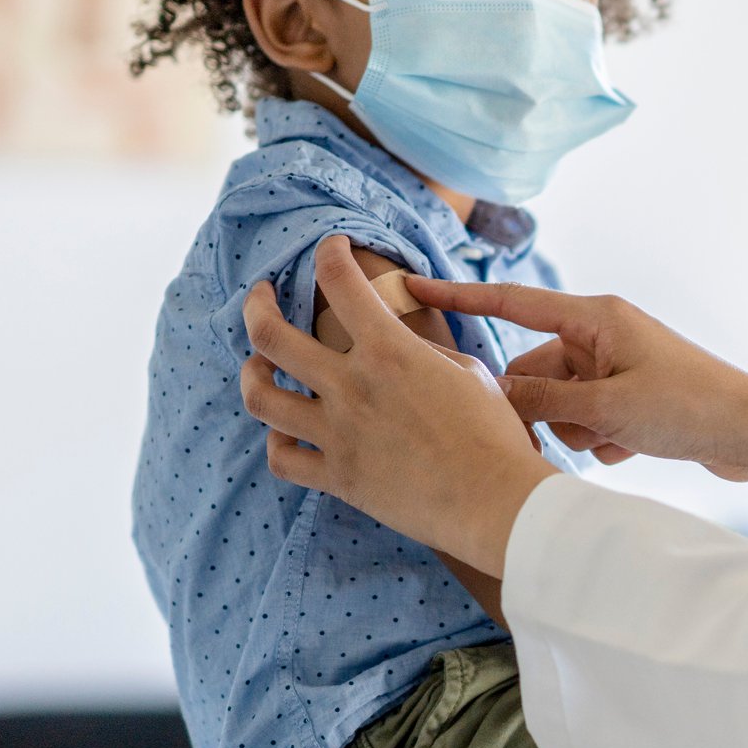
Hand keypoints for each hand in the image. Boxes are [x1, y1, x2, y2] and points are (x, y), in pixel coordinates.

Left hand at [239, 237, 558, 575]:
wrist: (494, 500)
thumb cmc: (493, 434)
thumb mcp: (466, 372)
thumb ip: (423, 354)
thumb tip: (403, 350)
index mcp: (388, 350)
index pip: (339, 280)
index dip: (329, 252)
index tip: (331, 247)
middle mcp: (351, 386)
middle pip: (270, 335)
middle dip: (256, 305)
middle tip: (259, 296)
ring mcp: (338, 434)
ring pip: (261, 396)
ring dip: (252, 373)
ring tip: (258, 365)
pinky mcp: (339, 477)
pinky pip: (282, 459)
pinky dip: (277, 442)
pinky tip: (285, 434)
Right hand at [399, 278, 747, 485]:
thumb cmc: (688, 408)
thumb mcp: (605, 406)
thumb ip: (542, 400)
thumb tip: (490, 394)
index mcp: (595, 318)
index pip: (512, 303)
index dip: (460, 299)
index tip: (412, 289)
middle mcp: (601, 335)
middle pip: (535, 371)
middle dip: (546, 409)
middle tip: (581, 429)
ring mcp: (615, 367)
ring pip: (559, 403)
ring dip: (578, 432)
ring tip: (616, 440)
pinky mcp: (628, 398)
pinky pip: (587, 422)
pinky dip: (602, 441)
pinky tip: (633, 448)